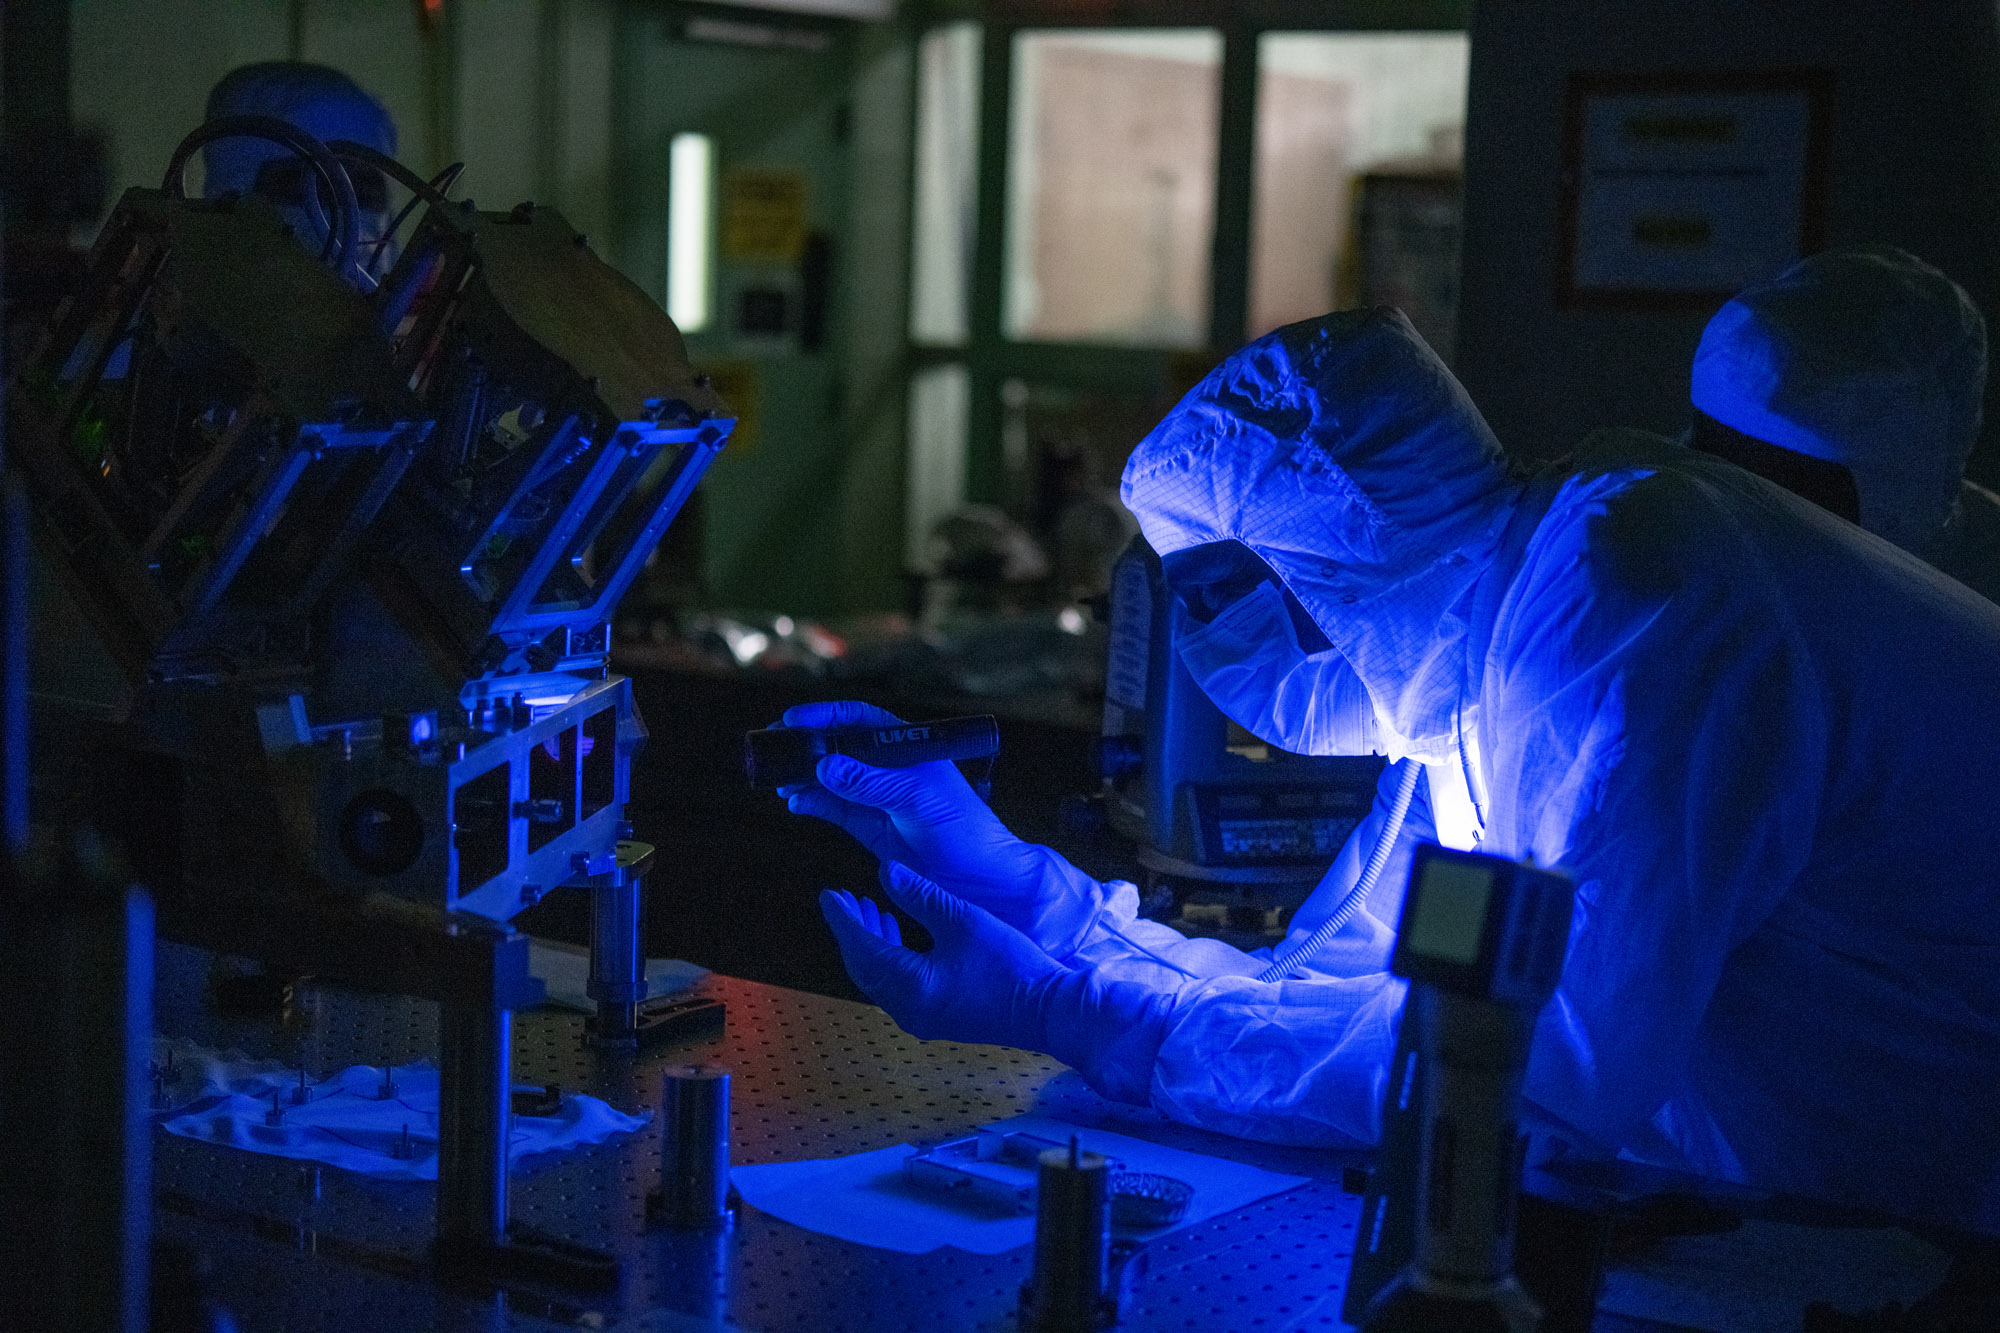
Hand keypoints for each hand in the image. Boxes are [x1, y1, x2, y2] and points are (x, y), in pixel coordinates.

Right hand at [779, 702, 1097, 949]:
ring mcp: (878, 799)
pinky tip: (794, 802)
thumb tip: (826, 765)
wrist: (982, 880)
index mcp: (908, 748)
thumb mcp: (919, 799)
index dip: (825, 716)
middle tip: (771, 748)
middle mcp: (890, 769)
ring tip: (776, 780)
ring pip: (830, 780)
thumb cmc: (965, 829)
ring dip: (803, 777)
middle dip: (804, 746)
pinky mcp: (871, 829)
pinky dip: (811, 804)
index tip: (793, 719)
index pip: (859, 720)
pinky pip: (834, 809)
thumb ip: (873, 783)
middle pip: (838, 747)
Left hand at [819, 863, 1063, 1049]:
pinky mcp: (936, 1019)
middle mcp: (905, 1008)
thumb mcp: (963, 920)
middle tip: (845, 899)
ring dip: (872, 944)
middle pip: (864, 967)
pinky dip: (891, 960)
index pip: (860, 947)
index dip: (842, 918)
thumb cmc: (1008, 965)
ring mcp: (920, 1018)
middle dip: (853, 931)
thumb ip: (920, 895)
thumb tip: (884, 870)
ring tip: (873, 911)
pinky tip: (901, 937)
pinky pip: (897, 987)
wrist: (1048, 1011)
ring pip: (880, 978)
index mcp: (907, 985)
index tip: (828, 894)